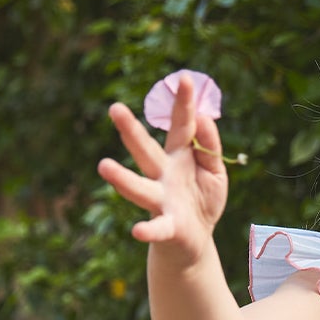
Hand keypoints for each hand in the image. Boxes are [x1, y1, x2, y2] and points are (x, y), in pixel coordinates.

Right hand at [97, 74, 228, 266]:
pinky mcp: (167, 226)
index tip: (184, 78)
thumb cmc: (203, 200)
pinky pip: (156, 228)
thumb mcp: (215, 170)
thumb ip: (210, 145)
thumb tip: (204, 118)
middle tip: (114, 109)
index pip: (181, 126)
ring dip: (122, 178)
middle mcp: (164, 175)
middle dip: (131, 130)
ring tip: (104, 166)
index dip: (183, 104)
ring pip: (140, 187)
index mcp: (178, 156)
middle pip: (145, 150)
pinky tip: (136, 231)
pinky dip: (147, 230)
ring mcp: (162, 200)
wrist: (195, 240)